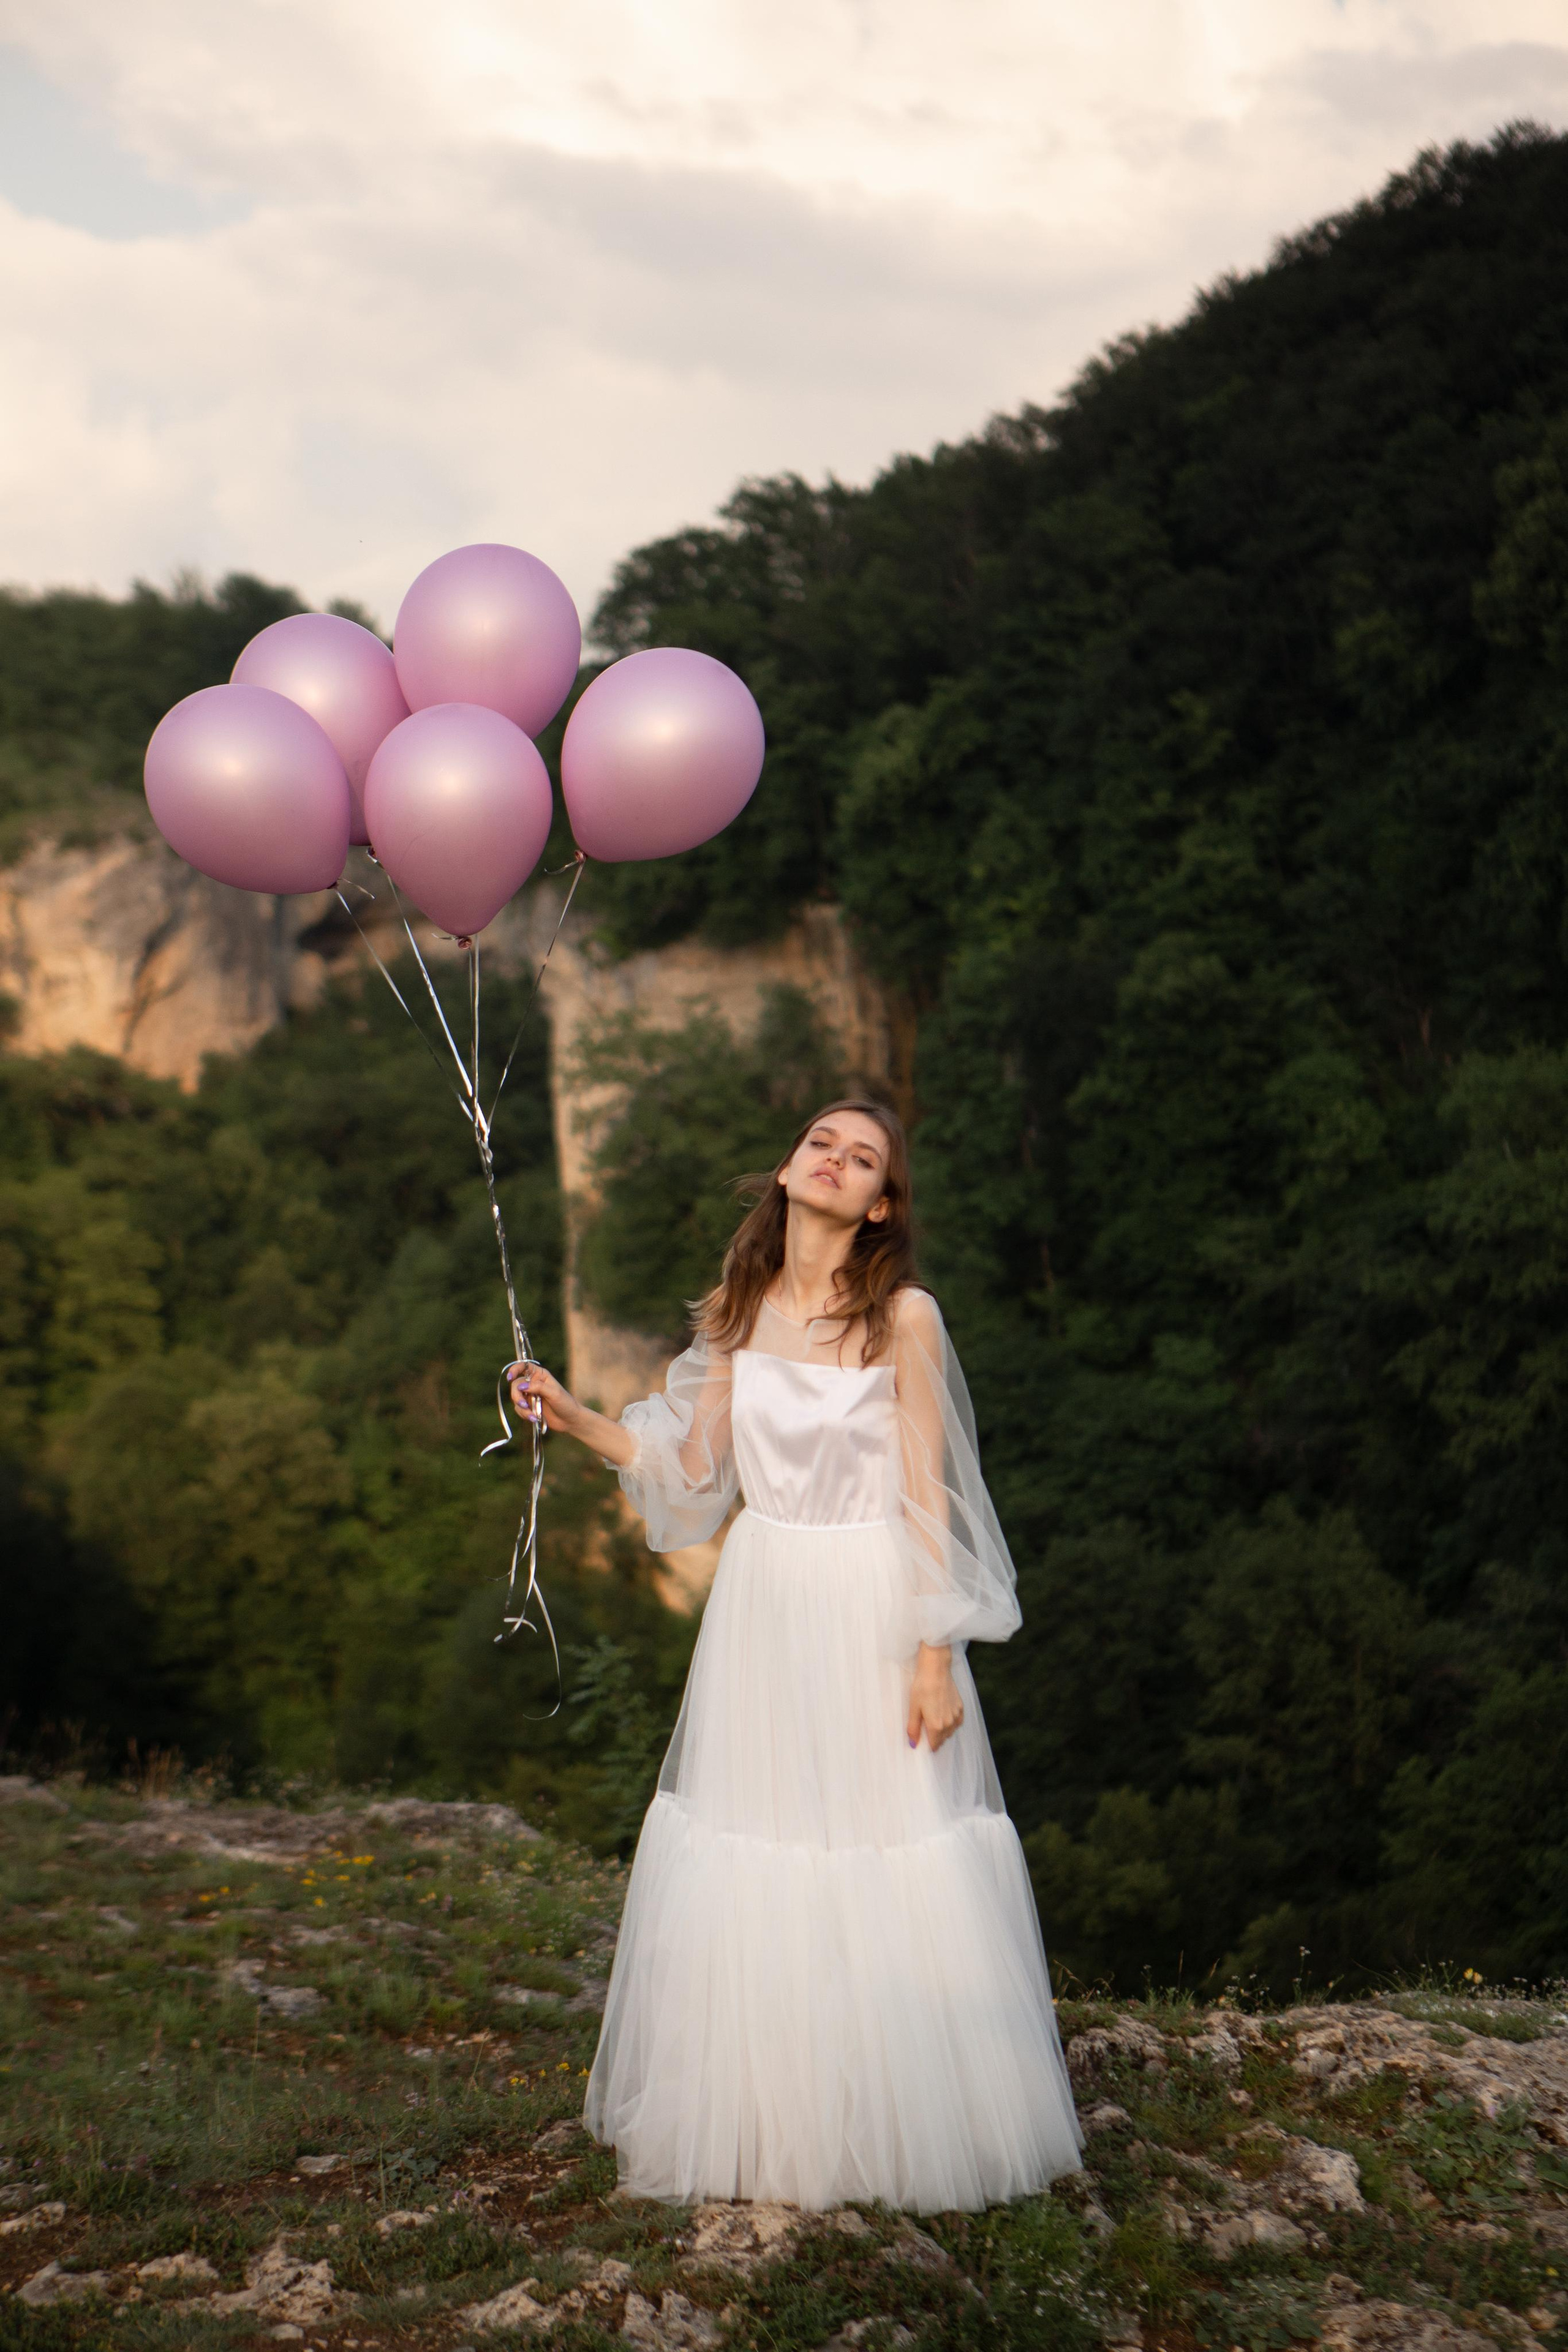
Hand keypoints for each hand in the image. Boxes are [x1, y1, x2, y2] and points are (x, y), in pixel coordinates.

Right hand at [505, 1362, 637, 1467]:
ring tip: (533, 1416)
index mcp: (540, 1375)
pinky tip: (535, 1419)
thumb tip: (520, 1386)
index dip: (514, 1370)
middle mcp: (533, 1383)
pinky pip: (519, 1409)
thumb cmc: (565, 1403)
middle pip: (516, 1385)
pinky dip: (525, 1415)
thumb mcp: (553, 1393)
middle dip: (517, 1396)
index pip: (523, 1367)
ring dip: (522, 1409)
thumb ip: (537, 1387)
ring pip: (516, 1399)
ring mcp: (530, 1395)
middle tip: (524, 1405)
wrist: (570, 1420)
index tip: (510, 1378)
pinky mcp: (529, 1407)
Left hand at [907, 1644, 963, 1753]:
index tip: (923, 1741)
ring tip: (934, 1719)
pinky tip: (944, 1714)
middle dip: (935, 1738)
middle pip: (943, 1739)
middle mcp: (949, 1724)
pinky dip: (951, 1722)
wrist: (936, 1669)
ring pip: (951, 1731)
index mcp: (936, 1726)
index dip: (928, 1746)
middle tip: (926, 1727)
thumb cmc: (922, 1687)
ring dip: (943, 1731)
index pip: (934, 1745)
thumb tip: (913, 1744)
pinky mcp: (961, 1707)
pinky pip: (957, 1722)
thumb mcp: (913, 1708)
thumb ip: (913, 1728)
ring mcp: (956, 1715)